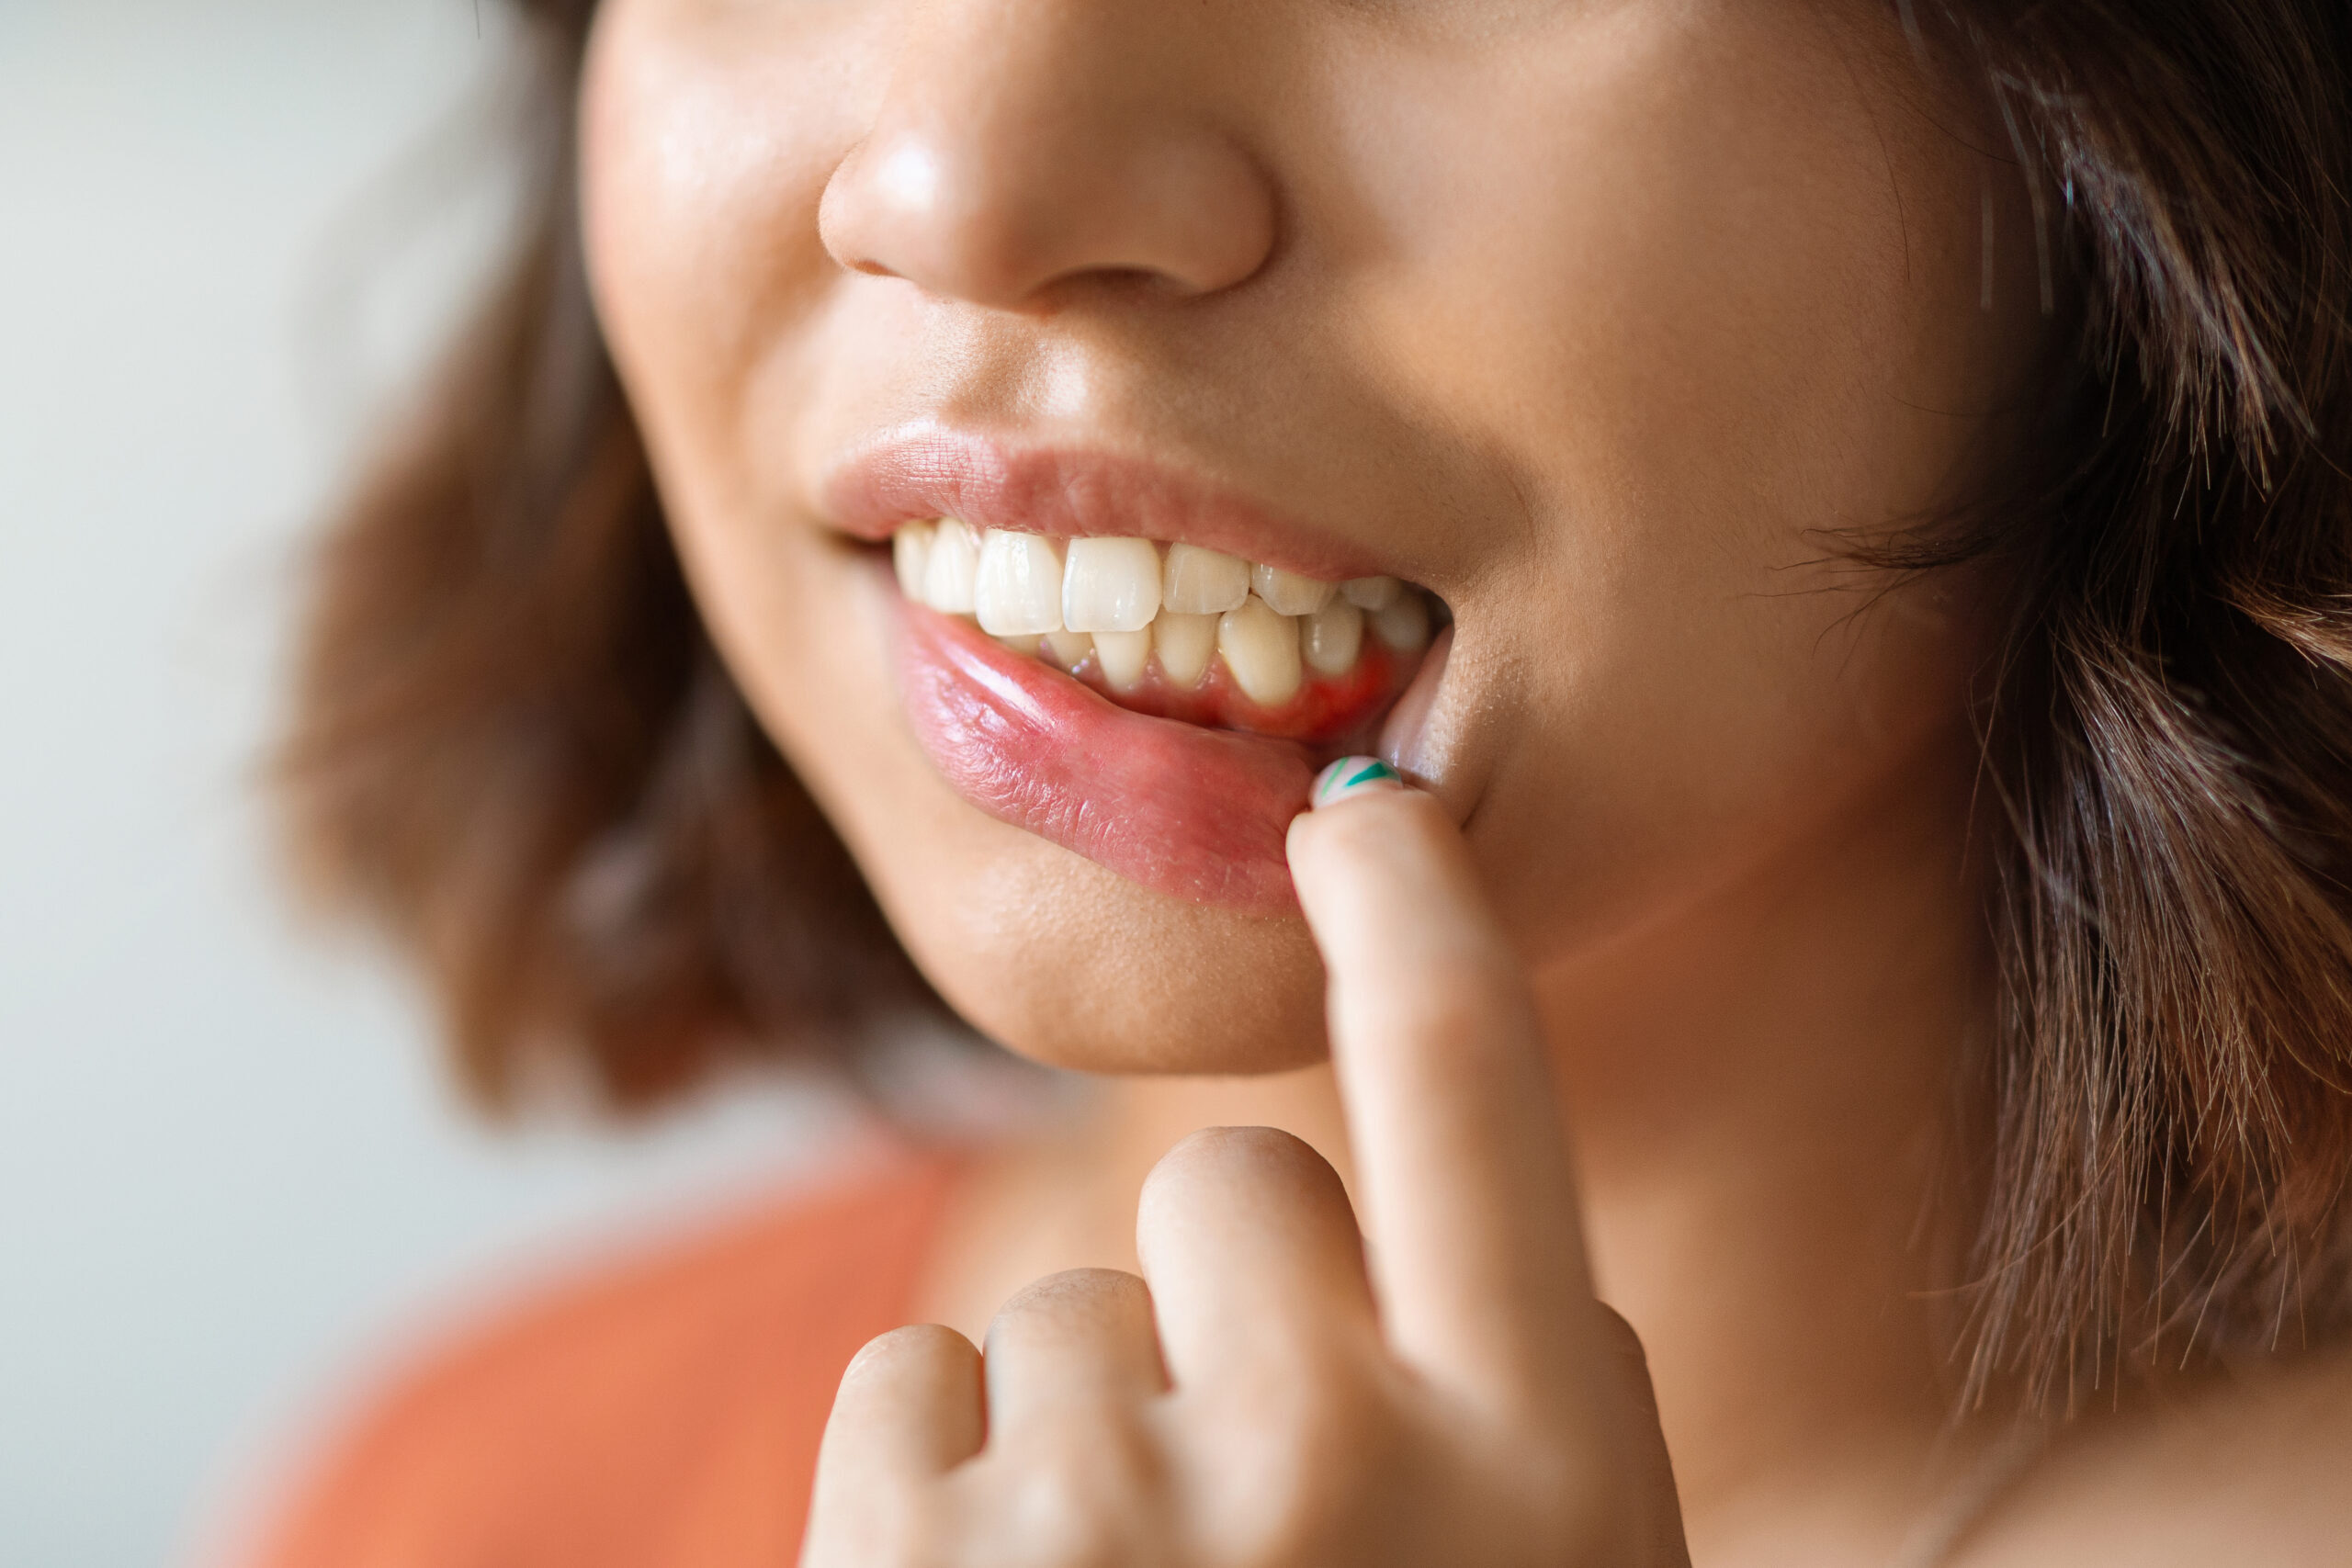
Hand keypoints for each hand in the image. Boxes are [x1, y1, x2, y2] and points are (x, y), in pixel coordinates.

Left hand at [800, 777, 1689, 1566]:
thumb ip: (1538, 1398)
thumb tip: (1463, 1185)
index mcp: (1530, 1472)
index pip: (1467, 1071)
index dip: (1413, 904)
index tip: (1363, 808)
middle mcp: (1324, 1468)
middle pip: (1235, 1189)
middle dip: (1235, 1297)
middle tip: (1259, 1509)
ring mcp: (1094, 1520)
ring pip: (1064, 1306)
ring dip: (1091, 1422)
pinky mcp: (894, 1562)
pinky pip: (913, 1378)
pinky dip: (946, 1483)